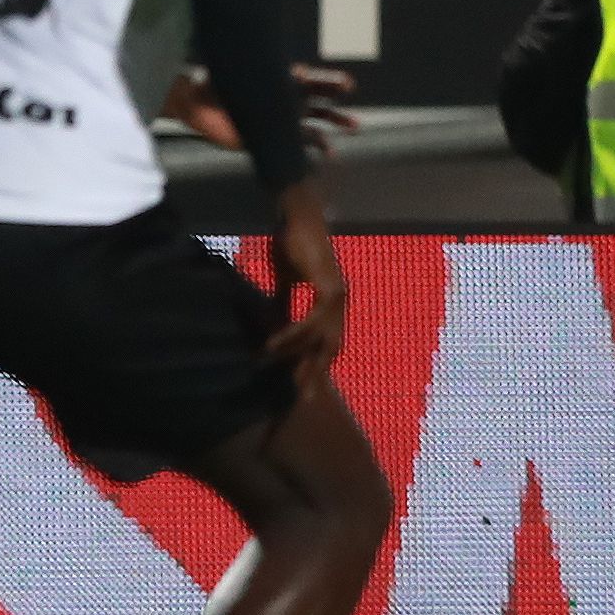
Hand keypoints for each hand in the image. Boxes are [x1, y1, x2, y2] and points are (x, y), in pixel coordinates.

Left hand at [163, 64, 360, 159]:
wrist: (197, 105)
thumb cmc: (215, 83)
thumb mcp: (236, 76)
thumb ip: (261, 76)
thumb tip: (296, 74)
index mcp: (281, 81)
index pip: (312, 80)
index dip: (329, 82)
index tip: (346, 85)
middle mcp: (288, 98)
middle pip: (320, 98)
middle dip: (337, 100)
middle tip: (353, 101)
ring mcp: (284, 119)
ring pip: (318, 120)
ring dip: (336, 122)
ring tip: (354, 126)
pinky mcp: (275, 138)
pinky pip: (302, 143)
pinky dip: (317, 146)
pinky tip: (329, 153)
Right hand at [265, 180, 348, 387]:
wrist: (297, 217)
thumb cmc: (292, 243)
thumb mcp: (285, 279)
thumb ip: (283, 301)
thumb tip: (274, 320)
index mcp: (333, 300)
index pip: (327, 339)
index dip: (317, 362)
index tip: (304, 385)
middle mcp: (340, 300)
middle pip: (331, 347)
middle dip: (317, 373)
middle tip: (306, 397)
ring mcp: (337, 295)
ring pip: (321, 338)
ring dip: (299, 357)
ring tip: (282, 373)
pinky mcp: (327, 288)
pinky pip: (309, 320)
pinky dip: (293, 334)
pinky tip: (276, 344)